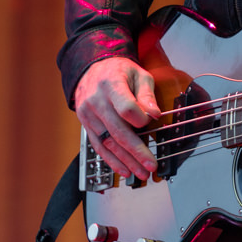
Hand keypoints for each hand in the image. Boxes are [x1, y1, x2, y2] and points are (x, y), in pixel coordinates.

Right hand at [74, 56, 161, 178]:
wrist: (92, 70)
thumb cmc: (119, 71)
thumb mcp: (138, 74)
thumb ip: (147, 95)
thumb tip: (155, 114)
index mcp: (111, 84)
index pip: (125, 107)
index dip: (139, 119)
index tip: (151, 122)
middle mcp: (96, 101)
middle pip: (117, 130)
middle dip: (136, 151)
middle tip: (151, 165)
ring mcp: (88, 114)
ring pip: (107, 142)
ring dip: (125, 161)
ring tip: (141, 172)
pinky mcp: (86, 125)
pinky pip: (98, 146)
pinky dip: (111, 160)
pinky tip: (124, 169)